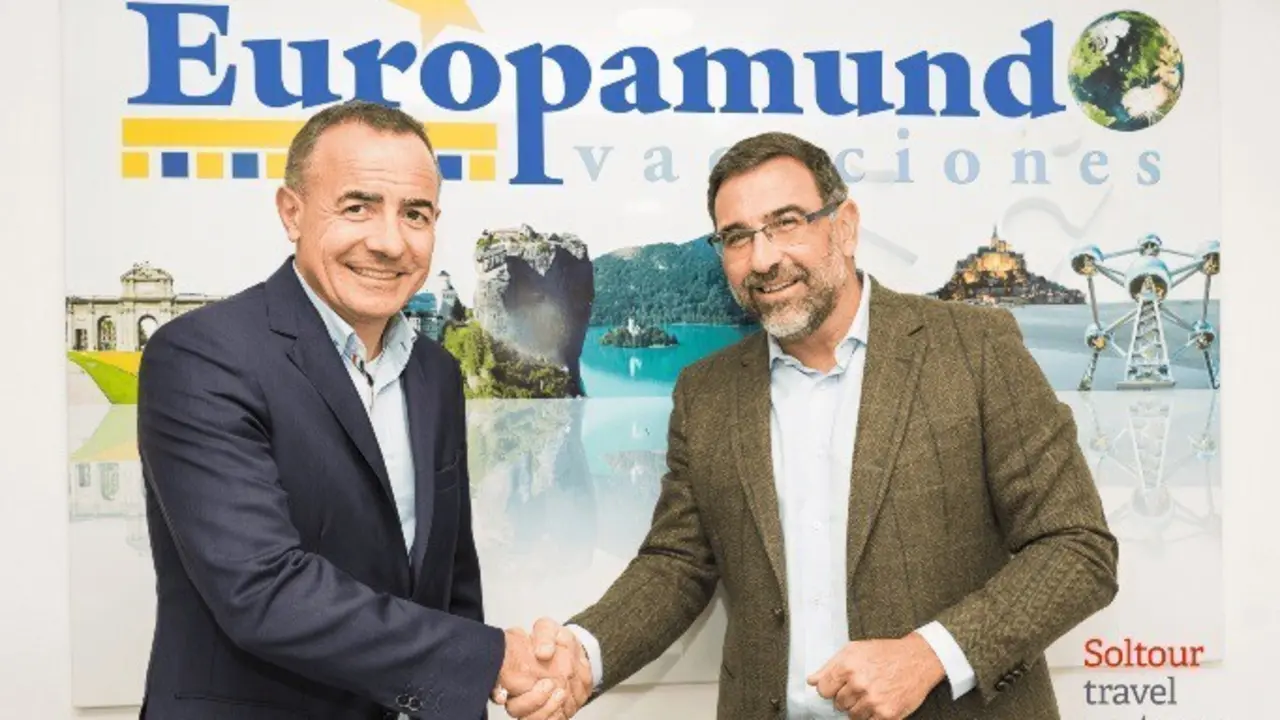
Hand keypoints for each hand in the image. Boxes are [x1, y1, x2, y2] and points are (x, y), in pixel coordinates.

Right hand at [491, 620, 591, 718]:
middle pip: (514, 708)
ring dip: (544, 710)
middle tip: (548, 684)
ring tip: (561, 692)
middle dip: (530, 701)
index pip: (496, 684)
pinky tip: (564, 702)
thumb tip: (542, 652)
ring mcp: (534, 704)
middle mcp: (519, 691)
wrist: (578, 655)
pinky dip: (555, 715)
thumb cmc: (557, 642)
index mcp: (512, 670)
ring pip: (529, 719)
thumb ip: (544, 636)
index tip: (503, 694)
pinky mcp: (549, 712)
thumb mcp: (550, 629)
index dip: (496, 691)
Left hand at [806, 633, 944, 719]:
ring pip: (852, 715)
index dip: (830, 689)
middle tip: (860, 687)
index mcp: (847, 667)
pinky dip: (871, 716)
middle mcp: (859, 684)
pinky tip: (878, 703)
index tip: (837, 687)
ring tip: (871, 694)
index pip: (823, 690)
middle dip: (846, 697)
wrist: (917, 659)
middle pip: (838, 704)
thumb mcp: (854, 650)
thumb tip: (811, 681)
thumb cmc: (886, 653)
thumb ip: (830, 666)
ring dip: (859, 708)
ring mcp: (872, 701)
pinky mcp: (886, 714)